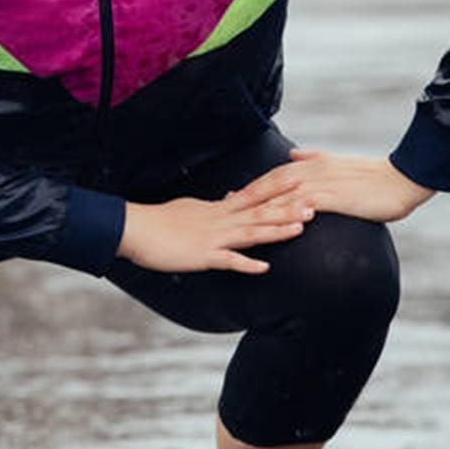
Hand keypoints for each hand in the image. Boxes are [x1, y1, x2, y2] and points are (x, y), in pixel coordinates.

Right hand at [117, 178, 315, 274]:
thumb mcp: (190, 209)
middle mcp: (220, 219)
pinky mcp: (201, 255)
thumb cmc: (158, 221)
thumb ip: (213, 207)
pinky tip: (264, 267)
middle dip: (289, 207)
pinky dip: (246, 264)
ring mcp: (212, 236)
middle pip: (260, 211)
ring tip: (301, 228)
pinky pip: (227, 260)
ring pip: (250, 232)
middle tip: (316, 202)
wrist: (132, 228)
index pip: (255, 196)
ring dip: (276, 230)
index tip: (302, 180)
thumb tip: (229, 199)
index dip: (279, 190)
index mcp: (218, 208)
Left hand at [238, 149, 436, 223]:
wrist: (401, 179)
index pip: (274, 174)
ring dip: (258, 206)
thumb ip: (314, 158)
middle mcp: (311, 169)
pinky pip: (302, 205)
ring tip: (238, 218)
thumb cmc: (373, 176)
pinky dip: (285, 213)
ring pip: (282, 194)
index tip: (232, 194)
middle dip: (246, 195)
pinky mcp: (331, 197)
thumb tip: (294, 153)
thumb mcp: (338, 163)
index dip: (252, 185)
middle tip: (224, 207)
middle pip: (270, 183)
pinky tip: (271, 224)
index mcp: (312, 163)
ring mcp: (320, 183)